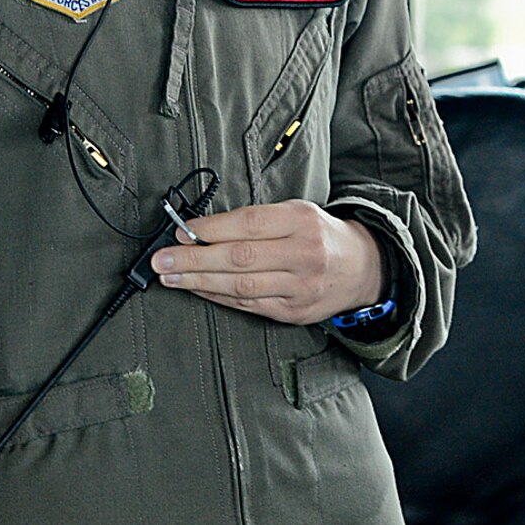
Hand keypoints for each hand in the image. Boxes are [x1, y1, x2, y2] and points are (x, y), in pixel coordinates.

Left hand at [149, 199, 384, 325]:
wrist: (361, 267)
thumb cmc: (319, 235)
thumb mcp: (296, 212)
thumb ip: (255, 221)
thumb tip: (202, 230)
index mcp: (302, 221)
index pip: (248, 223)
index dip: (210, 228)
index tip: (181, 230)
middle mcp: (303, 254)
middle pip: (239, 259)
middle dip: (194, 259)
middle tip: (162, 259)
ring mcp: (299, 287)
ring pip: (240, 287)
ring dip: (198, 281)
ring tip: (171, 277)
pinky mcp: (294, 312)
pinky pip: (248, 305)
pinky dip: (218, 297)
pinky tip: (198, 289)